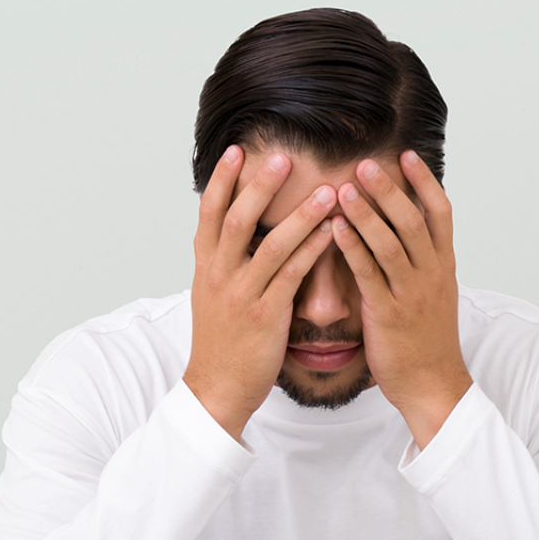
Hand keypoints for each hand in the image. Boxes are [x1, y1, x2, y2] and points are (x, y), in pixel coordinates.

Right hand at [184, 146, 337, 440]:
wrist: (216, 389)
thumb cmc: (221, 342)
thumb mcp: (212, 295)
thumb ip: (223, 261)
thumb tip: (233, 231)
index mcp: (206, 267)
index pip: (209, 212)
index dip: (222, 180)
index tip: (237, 150)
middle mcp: (219, 276)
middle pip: (237, 219)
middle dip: (260, 186)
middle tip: (283, 157)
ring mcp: (241, 296)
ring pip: (270, 245)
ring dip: (300, 215)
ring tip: (327, 190)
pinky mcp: (265, 317)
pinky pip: (292, 277)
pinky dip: (313, 251)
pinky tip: (333, 233)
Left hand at [331, 150, 471, 448]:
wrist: (433, 386)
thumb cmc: (427, 341)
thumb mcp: (435, 295)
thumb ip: (423, 262)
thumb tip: (407, 231)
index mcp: (444, 266)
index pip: (441, 213)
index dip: (424, 182)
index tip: (407, 154)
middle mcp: (432, 275)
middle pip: (413, 221)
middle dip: (389, 190)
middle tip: (364, 163)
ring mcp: (412, 294)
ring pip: (391, 244)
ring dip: (367, 213)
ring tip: (345, 187)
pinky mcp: (390, 314)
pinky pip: (369, 274)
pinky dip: (352, 248)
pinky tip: (333, 229)